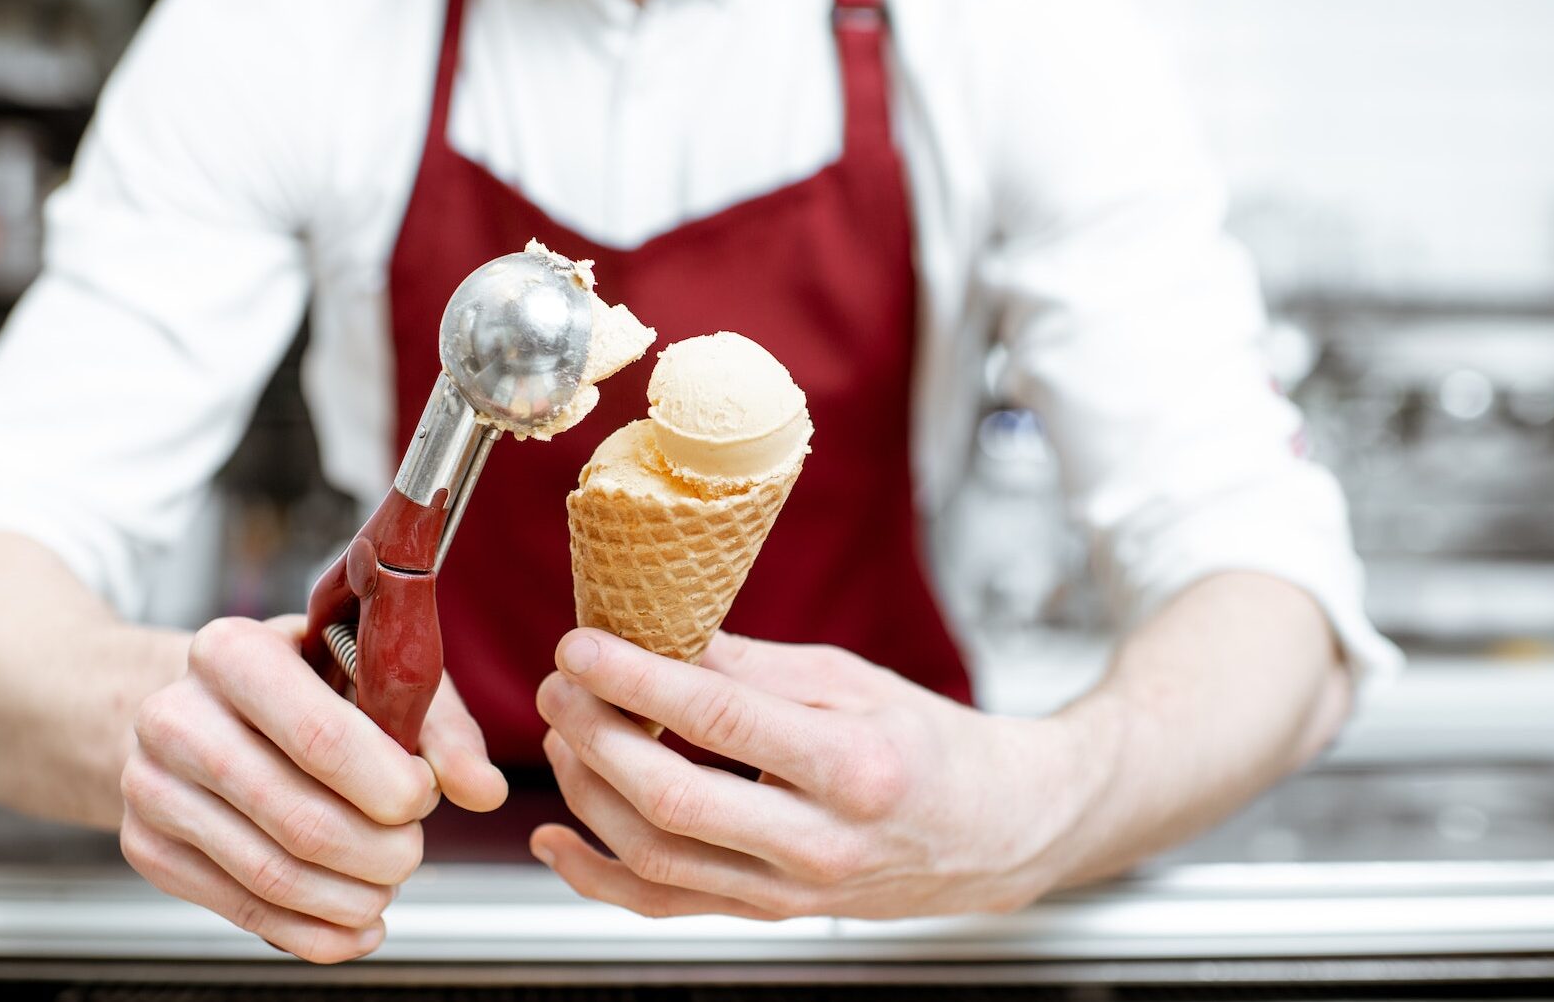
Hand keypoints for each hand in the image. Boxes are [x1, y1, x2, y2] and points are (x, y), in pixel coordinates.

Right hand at [121, 615, 507, 960]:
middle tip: (412, 849)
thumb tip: (481, 790)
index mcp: (231, 651)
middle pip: (299, 819)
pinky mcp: (147, 847)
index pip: (320, 737)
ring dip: (352, 899)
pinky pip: (242, 910)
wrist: (193, 703)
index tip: (423, 798)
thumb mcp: (372, 675)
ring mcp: (150, 786)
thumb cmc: (298, 681)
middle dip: (380, 852)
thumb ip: (438, 727)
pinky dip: (315, 933)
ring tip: (388, 885)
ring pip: (271, 875)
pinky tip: (356, 923)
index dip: (388, 785)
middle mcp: (175, 716)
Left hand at [530, 629, 1110, 919]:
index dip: (637, 679)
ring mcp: (793, 893)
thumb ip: (753, 668)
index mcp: (854, 765)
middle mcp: (821, 841)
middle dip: (596, 736)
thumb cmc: (930, 745)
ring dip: (588, 795)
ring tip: (562, 735)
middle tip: (557, 687)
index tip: (582, 645)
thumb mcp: (853, 680)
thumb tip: (658, 637)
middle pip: (674, 798)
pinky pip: (667, 908)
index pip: (720, 719)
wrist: (997, 832)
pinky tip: (556, 839)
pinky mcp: (770, 917)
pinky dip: (599, 878)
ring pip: (658, 860)